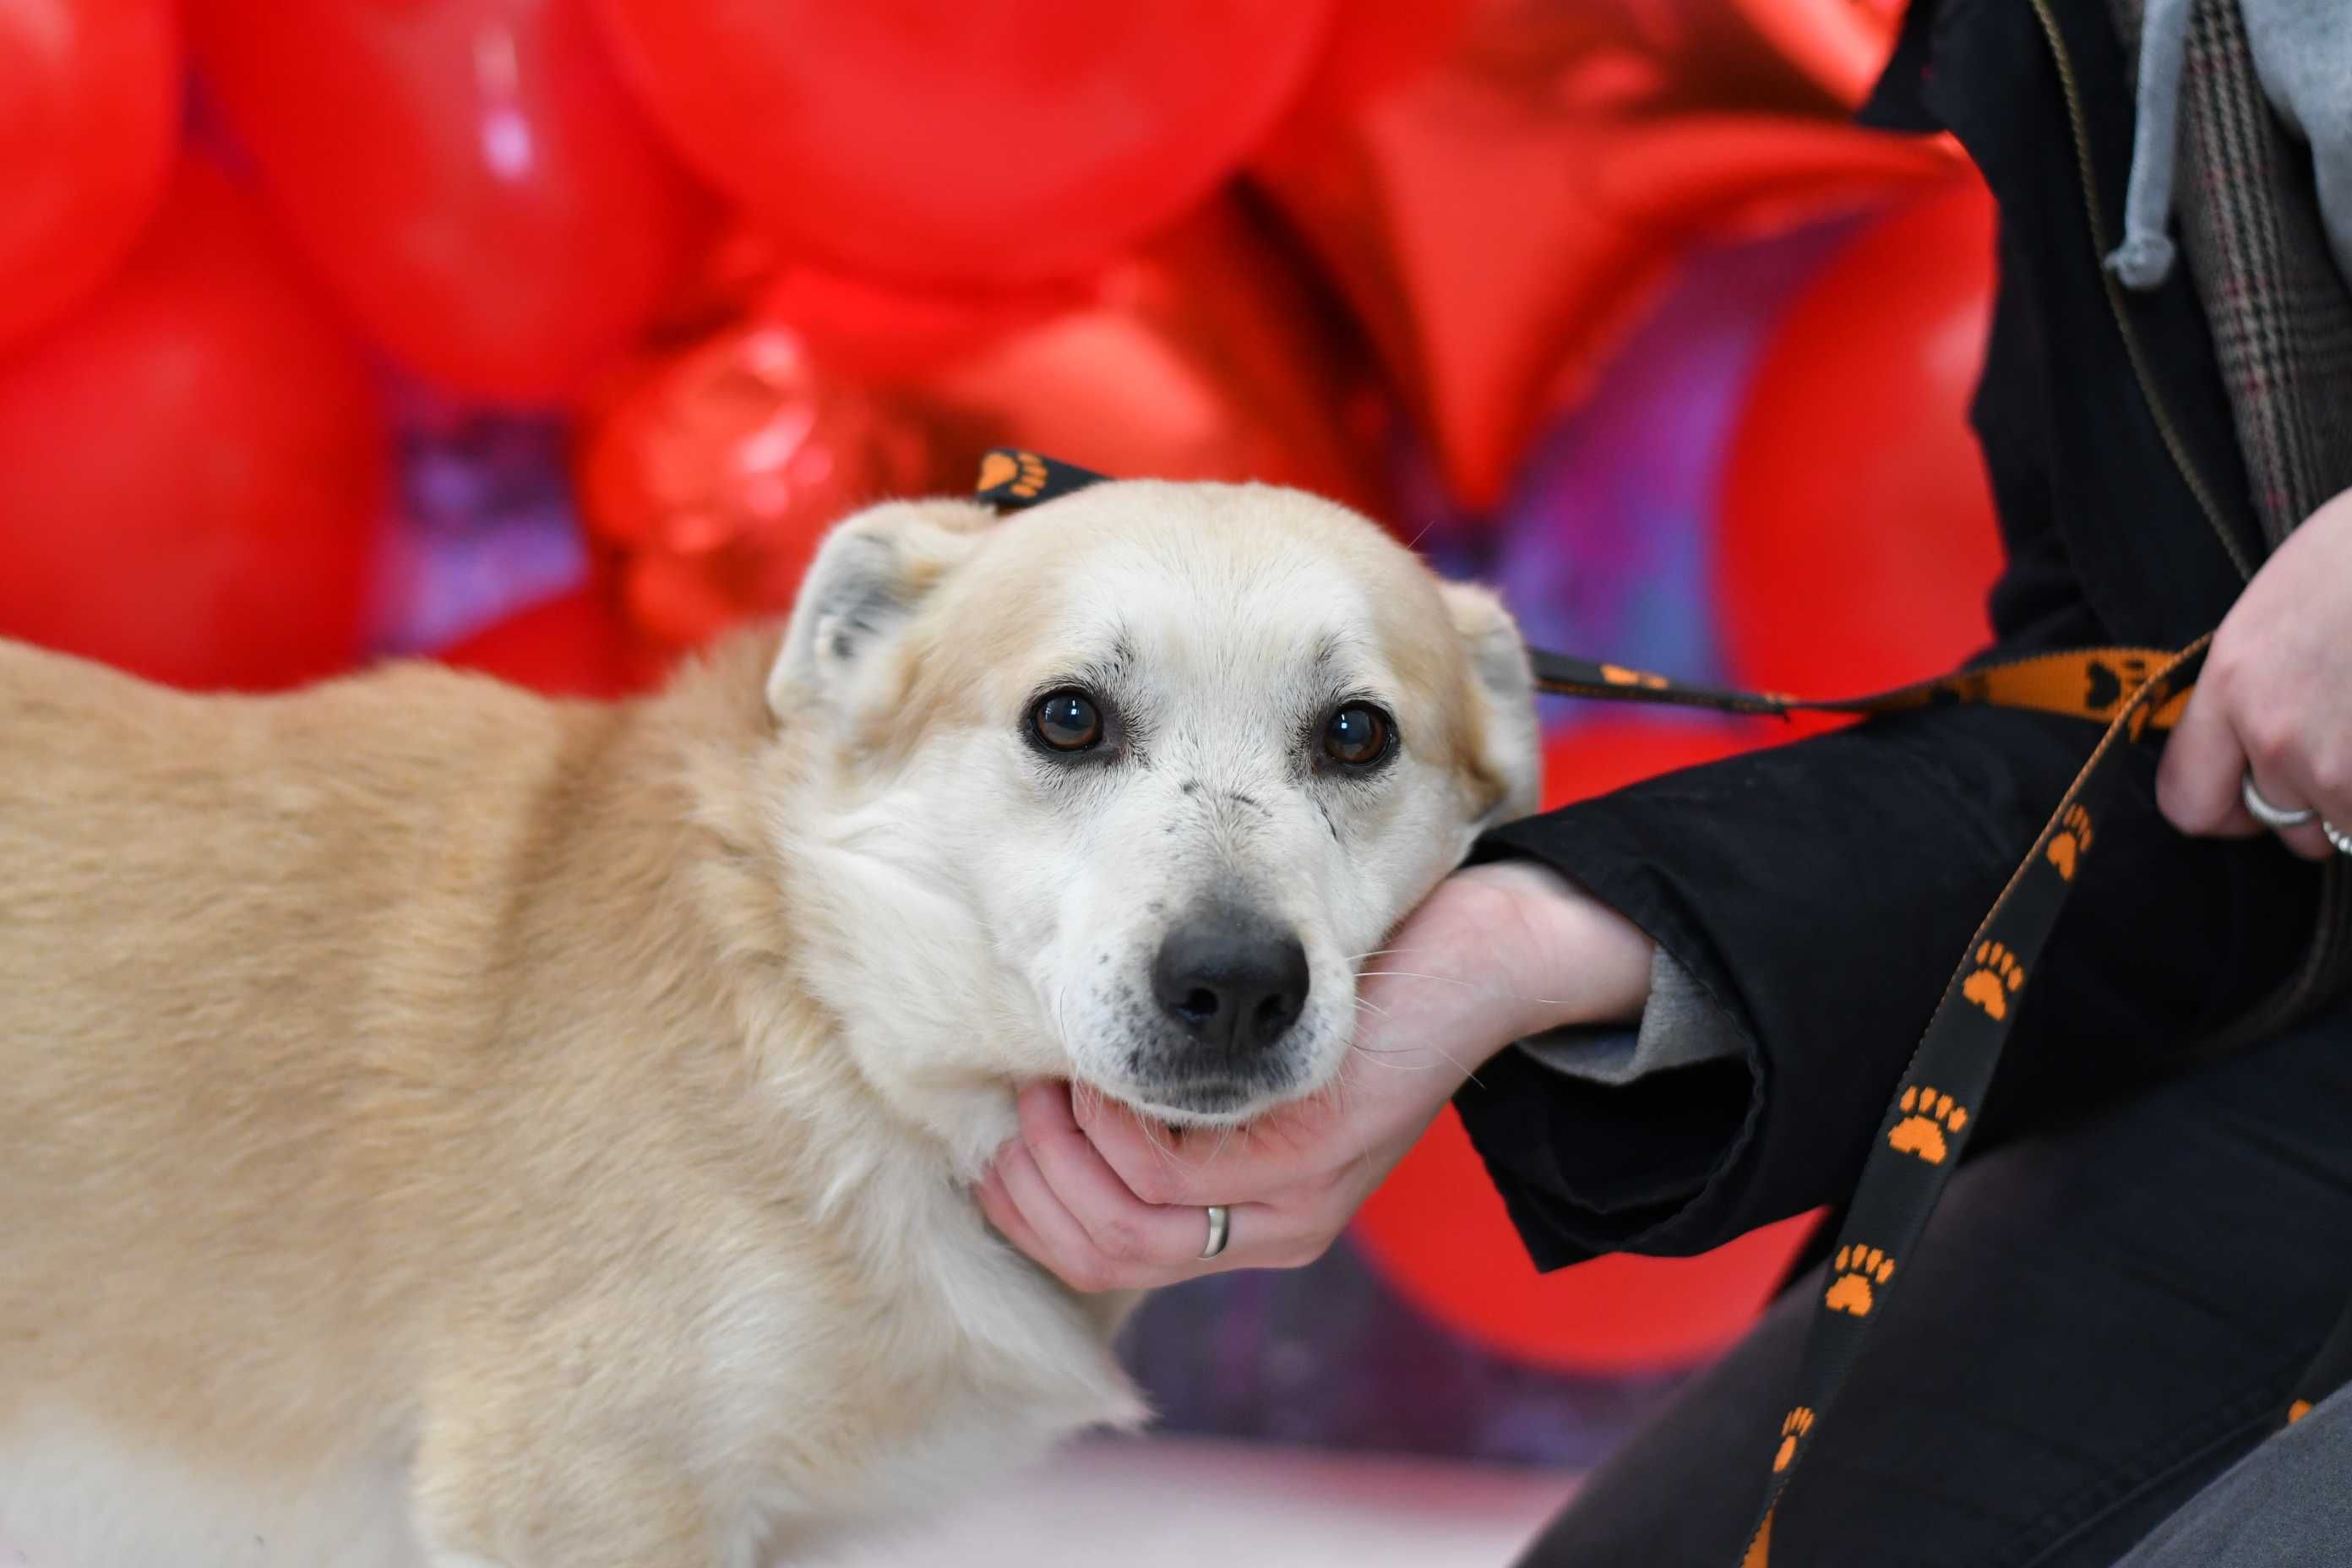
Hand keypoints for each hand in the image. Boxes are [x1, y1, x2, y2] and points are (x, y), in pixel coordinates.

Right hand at [976, 859, 1655, 1291]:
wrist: (1484, 959)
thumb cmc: (1345, 991)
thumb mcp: (1240, 1060)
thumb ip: (1159, 1096)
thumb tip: (1026, 1094)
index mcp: (1249, 1222)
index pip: (1096, 1263)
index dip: (1026, 1206)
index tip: (999, 1128)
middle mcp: (1273, 1234)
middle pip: (1100, 1256)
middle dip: (1030, 1182)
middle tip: (1018, 1097)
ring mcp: (1297, 1204)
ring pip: (1127, 1223)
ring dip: (1067, 1145)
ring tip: (1062, 1071)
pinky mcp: (1311, 1153)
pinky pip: (1173, 1171)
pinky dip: (1118, 1116)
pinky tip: (1116, 1060)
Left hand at [2158, 487, 2351, 859]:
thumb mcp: (2282, 605)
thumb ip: (2254, 687)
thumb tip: (2252, 746)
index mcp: (2235, 683)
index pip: (2188, 802)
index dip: (2224, 806)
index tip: (2251, 789)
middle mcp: (2282, 736)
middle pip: (2287, 825)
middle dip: (2317, 799)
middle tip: (2350, 738)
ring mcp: (2350, 768)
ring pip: (2350, 826)